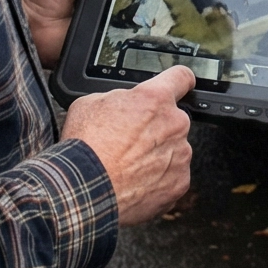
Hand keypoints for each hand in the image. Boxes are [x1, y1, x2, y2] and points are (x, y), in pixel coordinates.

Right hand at [64, 66, 194, 225]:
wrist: (85, 189)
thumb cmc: (86, 147)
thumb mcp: (91, 102)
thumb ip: (118, 97)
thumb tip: (123, 102)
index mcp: (154, 99)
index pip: (181, 77)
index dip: (179, 80)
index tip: (182, 85)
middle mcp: (174, 124)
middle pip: (174, 119)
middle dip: (157, 127)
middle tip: (131, 141)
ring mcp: (180, 154)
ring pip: (174, 148)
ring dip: (158, 154)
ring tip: (129, 165)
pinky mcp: (179, 182)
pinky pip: (173, 175)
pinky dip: (159, 179)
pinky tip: (136, 181)